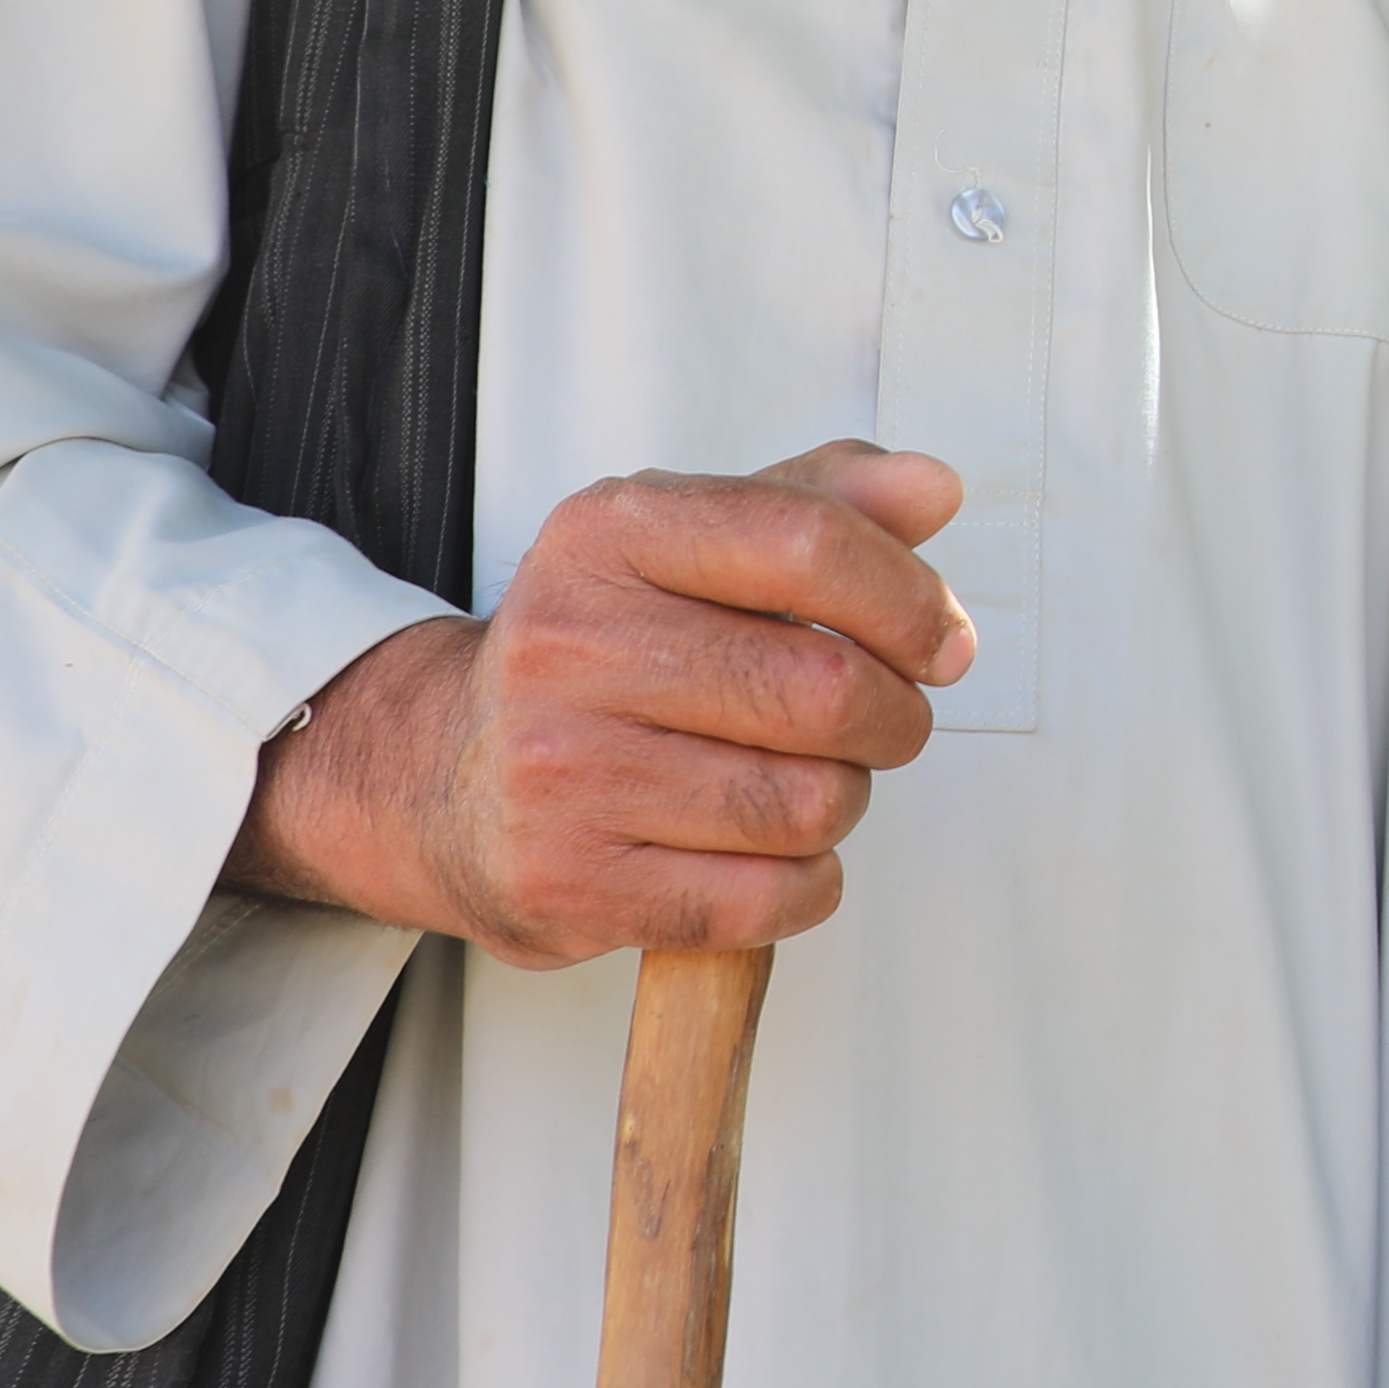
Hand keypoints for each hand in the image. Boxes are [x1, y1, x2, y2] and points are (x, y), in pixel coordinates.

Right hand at [229, 443, 974, 970]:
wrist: (446, 777)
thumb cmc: (611, 653)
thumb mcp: (694, 546)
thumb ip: (823, 503)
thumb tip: (935, 488)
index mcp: (608, 533)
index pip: (807, 543)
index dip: (910, 599)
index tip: (942, 642)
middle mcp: (570, 644)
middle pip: (826, 688)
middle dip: (893, 716)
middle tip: (882, 722)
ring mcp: (561, 771)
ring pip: (809, 802)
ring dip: (845, 800)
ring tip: (806, 781)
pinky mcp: (570, 884)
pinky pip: (767, 899)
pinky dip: (807, 883)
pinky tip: (772, 853)